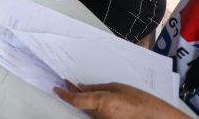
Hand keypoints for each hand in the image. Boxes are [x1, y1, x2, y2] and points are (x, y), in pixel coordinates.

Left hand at [54, 81, 188, 118]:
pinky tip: (96, 99)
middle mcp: (100, 116)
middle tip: (66, 82)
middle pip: (80, 105)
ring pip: (88, 110)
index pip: (75, 100)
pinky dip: (93, 107)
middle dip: (73, 93)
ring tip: (79, 87)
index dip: (63, 94)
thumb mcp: (117, 88)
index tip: (56, 88)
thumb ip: (97, 88)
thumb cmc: (141, 102)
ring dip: (84, 100)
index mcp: (101, 103)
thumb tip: (81, 86)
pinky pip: (96, 115)